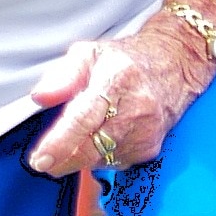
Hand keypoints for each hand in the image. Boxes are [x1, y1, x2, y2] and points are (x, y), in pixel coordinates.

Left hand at [26, 14, 209, 176]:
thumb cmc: (126, 60)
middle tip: (44, 162)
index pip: (84, 119)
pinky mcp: (150, 148)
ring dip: (82, 156)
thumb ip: (61, 76)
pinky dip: (101, 155)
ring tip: (77, 138)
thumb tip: (40, 97)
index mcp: (116, 80)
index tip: (41, 159)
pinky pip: (115, 162)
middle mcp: (135, 108)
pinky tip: (102, 137)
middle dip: (64, 160)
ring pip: (102, 158)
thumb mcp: (88, 54)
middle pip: (92, 147)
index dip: (60, 143)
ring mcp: (146, 131)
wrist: (174, 65)